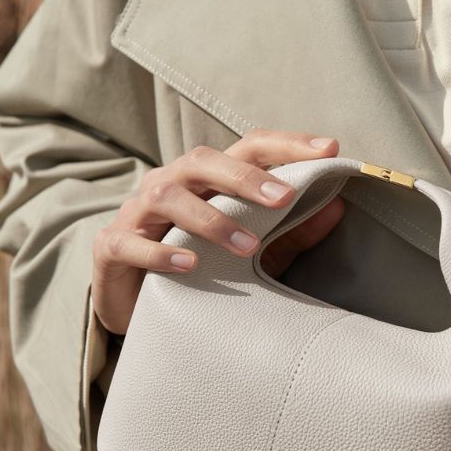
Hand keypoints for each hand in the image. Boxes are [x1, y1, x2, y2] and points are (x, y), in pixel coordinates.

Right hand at [92, 129, 344, 333]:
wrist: (138, 306)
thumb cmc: (200, 269)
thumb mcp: (252, 254)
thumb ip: (290, 234)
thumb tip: (338, 208)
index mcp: (209, 181)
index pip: (248, 149)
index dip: (287, 144)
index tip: (329, 149)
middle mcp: (173, 185)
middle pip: (203, 161)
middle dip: (245, 176)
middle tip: (283, 198)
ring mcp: (139, 213)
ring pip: (167, 196)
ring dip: (211, 219)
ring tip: (248, 247)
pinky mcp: (112, 246)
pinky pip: (131, 242)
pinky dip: (160, 252)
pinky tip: (190, 265)